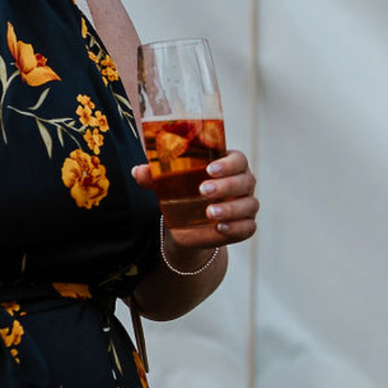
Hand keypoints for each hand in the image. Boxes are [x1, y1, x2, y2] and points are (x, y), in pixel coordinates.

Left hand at [132, 149, 258, 248]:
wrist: (187, 224)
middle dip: (226, 185)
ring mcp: (246, 205)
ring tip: (209, 212)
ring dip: (230, 208)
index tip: (209, 169)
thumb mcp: (169, 183)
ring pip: (249, 204)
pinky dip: (236, 228)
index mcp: (229, 165)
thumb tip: (138, 171)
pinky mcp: (244, 226)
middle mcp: (242, 183)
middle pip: (245, 181)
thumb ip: (155, 176)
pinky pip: (248, 227)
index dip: (228, 163)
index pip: (238, 159)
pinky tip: (220, 228)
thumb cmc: (182, 192)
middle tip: (203, 190)